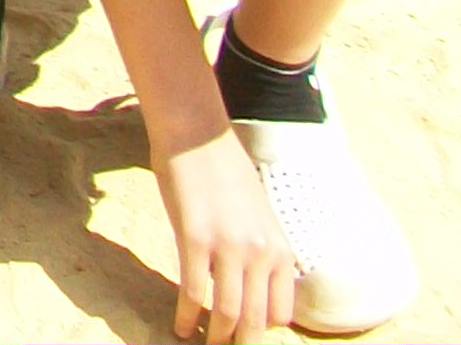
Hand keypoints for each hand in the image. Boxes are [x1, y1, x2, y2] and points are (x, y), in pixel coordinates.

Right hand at [154, 127, 298, 343]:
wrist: (196, 136)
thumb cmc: (224, 172)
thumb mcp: (260, 216)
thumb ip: (263, 251)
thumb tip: (256, 285)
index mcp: (281, 250)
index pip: (281, 314)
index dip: (262, 330)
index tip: (244, 335)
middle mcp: (261, 254)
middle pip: (255, 320)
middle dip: (240, 343)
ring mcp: (228, 248)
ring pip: (227, 312)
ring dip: (215, 336)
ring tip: (203, 344)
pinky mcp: (194, 239)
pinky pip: (193, 290)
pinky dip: (186, 315)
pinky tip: (179, 326)